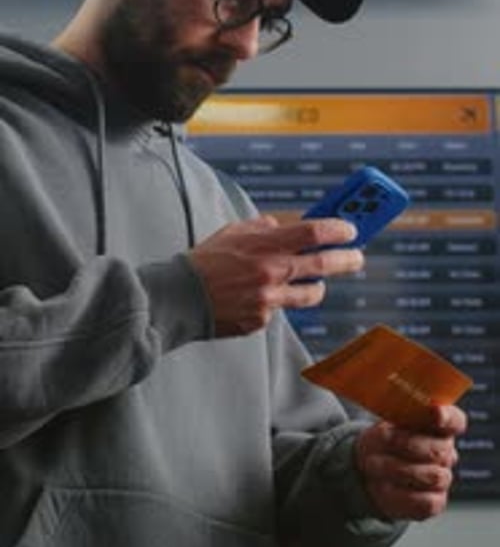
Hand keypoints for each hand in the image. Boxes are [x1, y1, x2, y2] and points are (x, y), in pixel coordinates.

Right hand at [189, 215, 363, 336]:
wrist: (179, 298)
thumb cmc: (204, 262)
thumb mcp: (232, 233)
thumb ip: (262, 228)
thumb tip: (283, 226)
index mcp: (265, 245)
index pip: (313, 232)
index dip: (338, 229)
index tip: (351, 229)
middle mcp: (271, 272)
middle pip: (324, 264)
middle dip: (348, 259)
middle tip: (357, 257)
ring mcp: (268, 299)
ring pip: (311, 294)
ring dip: (317, 286)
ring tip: (316, 281)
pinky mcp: (261, 320)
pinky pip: (281, 308)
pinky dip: (278, 301)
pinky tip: (259, 296)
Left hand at [354, 404, 466, 519]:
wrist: (369, 470)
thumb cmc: (381, 442)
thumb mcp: (383, 426)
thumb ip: (396, 425)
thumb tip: (396, 431)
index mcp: (438, 426)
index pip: (455, 420)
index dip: (448, 417)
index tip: (436, 412)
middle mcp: (445, 452)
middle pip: (440, 450)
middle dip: (410, 445)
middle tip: (387, 441)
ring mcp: (442, 478)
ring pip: (433, 476)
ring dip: (399, 469)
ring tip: (374, 464)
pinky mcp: (435, 502)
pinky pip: (426, 501)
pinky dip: (401, 493)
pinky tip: (384, 485)